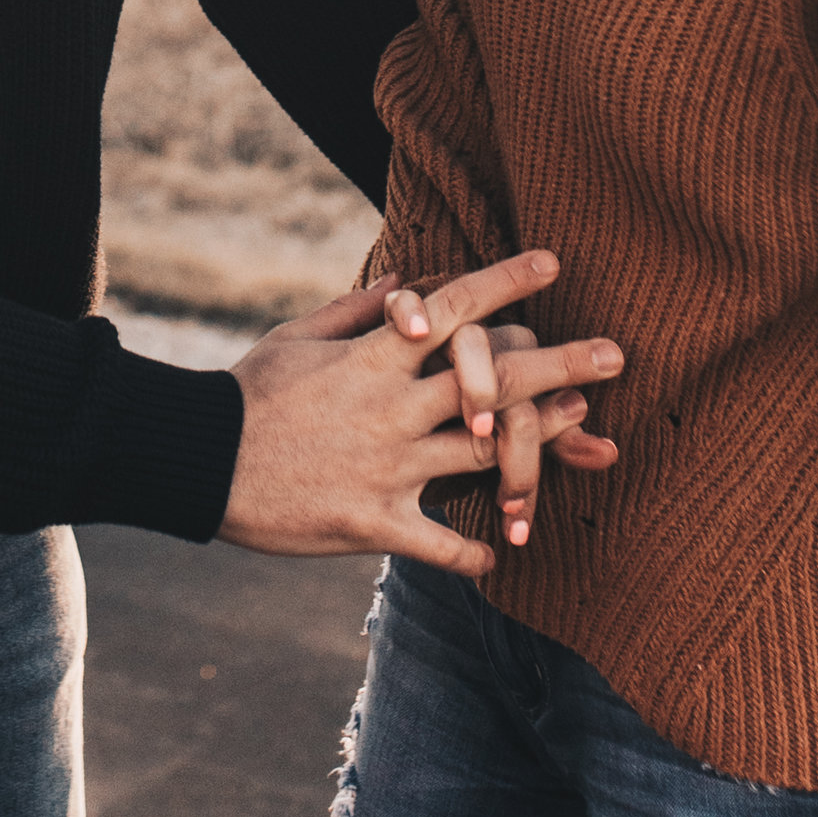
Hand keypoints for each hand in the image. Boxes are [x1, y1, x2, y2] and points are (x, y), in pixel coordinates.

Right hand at [220, 254, 621, 575]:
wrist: (199, 462)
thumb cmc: (247, 392)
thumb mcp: (298, 337)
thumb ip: (357, 309)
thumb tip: (406, 277)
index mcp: (374, 357)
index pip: (455, 308)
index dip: (507, 281)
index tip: (553, 262)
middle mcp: (393, 410)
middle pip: (494, 383)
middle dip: (562, 363)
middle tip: (617, 352)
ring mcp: (389, 468)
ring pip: (486, 455)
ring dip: (543, 444)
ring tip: (585, 429)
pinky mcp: (374, 522)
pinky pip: (442, 543)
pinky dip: (475, 551)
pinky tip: (502, 554)